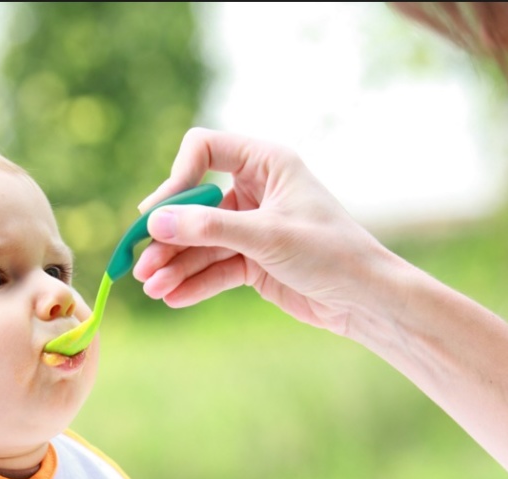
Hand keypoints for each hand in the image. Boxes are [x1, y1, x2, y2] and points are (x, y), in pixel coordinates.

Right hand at [134, 127, 404, 336]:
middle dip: (169, 237)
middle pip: (194, 205)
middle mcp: (255, 189)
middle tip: (142, 266)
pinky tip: (173, 298)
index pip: (203, 150)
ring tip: (153, 289)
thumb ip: (210, 229)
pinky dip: (194, 283)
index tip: (158, 215)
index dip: (177, 179)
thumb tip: (155, 224)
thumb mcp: (267, 237)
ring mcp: (251, 226)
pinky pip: (215, 268)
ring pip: (201, 242)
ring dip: (176, 266)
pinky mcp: (253, 260)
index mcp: (265, 163)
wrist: (365, 299)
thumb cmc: (330, 253)